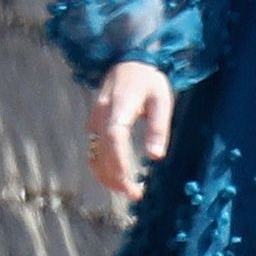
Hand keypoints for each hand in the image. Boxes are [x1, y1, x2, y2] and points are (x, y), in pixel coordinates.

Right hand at [89, 61, 173, 200]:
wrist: (128, 61)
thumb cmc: (149, 80)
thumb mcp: (162, 100)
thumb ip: (158, 127)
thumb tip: (156, 157)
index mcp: (118, 106)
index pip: (114, 137)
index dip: (119, 162)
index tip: (131, 183)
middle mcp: (100, 114)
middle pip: (101, 151)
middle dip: (115, 177)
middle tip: (135, 195)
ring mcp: (94, 120)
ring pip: (93, 154)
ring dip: (106, 176)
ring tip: (127, 191)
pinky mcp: (93, 125)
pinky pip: (93, 150)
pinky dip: (101, 168)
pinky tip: (117, 178)